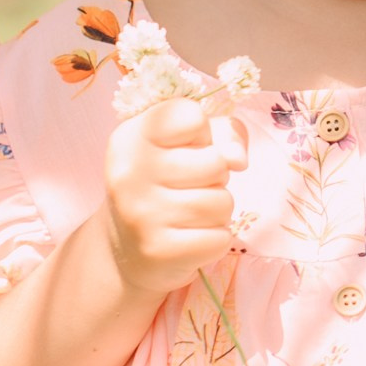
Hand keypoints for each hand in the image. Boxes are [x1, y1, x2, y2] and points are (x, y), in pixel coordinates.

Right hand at [103, 95, 247, 296]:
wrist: (127, 249)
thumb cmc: (165, 185)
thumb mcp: (186, 145)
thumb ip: (223, 133)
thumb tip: (238, 159)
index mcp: (131, 138)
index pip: (191, 116)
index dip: (202, 133)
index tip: (183, 148)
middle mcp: (129, 173)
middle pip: (216, 162)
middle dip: (216, 176)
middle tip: (189, 187)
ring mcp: (141, 214)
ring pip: (222, 202)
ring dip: (217, 210)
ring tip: (190, 214)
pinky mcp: (159, 249)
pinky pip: (221, 238)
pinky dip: (215, 239)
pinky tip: (189, 237)